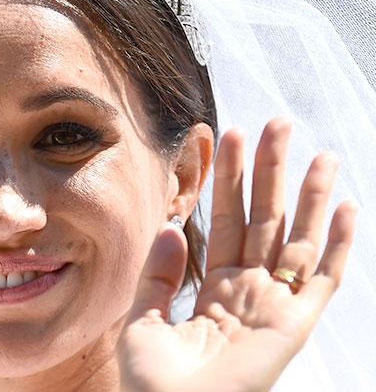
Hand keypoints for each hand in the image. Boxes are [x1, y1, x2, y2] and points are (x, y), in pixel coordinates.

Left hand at [118, 117, 357, 391]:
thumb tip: (170, 226)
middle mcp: (248, 290)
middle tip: (278, 123)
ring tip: (319, 152)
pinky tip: (346, 206)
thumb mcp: (142, 319)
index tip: (231, 136)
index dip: (228, 179)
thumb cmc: (154, 384)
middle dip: (271, 171)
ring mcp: (274, 305)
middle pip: (264, 217)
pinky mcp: (294, 325)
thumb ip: (158, 274)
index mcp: (214, 286)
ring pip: (297, 238)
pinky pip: (322, 279)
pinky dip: (338, 243)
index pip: (225, 220)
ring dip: (310, 195)